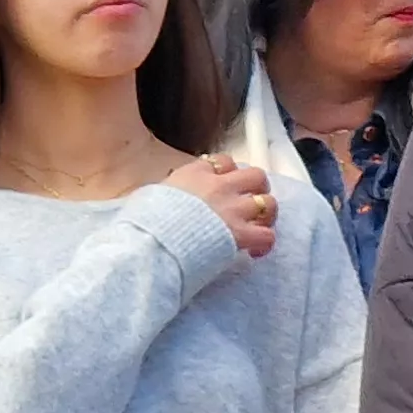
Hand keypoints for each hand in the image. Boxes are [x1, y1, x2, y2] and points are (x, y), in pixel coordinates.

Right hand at [160, 153, 277, 259]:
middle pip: (255, 175)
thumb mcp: (149, 196)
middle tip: (250, 203)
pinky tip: (256, 251)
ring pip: (268, 202)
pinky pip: (267, 235)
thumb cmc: (144, 223)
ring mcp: (232, 209)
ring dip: (267, 215)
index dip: (229, 173)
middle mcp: (218, 187)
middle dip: (257, 189)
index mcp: (194, 174)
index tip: (225, 186)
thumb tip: (159, 200)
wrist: (151, 241)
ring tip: (258, 226)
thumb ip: (165, 194)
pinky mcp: (240, 234)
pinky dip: (265, 243)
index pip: (223, 161)